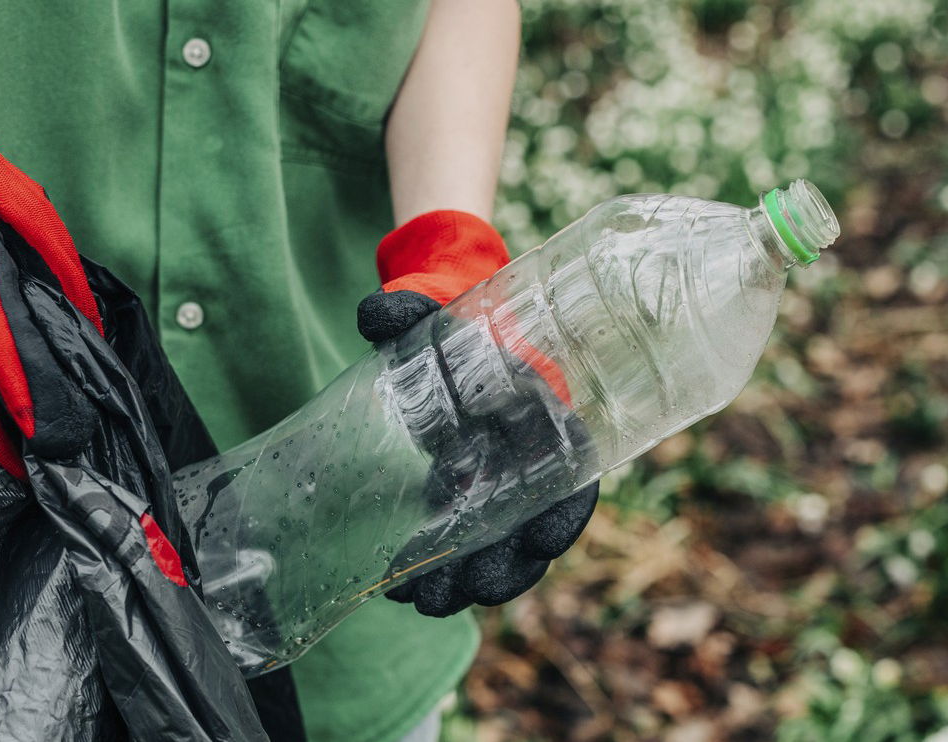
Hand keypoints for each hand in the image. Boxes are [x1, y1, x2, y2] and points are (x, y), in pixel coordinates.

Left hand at [358, 209, 599, 616]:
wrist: (440, 329)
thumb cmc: (450, 316)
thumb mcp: (433, 307)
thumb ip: (407, 309)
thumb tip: (374, 311)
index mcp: (541, 406)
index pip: (573, 465)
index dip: (566, 507)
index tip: (546, 542)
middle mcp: (530, 452)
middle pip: (536, 523)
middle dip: (510, 566)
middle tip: (472, 592)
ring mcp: (501, 477)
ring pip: (504, 544)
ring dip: (475, 581)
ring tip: (430, 606)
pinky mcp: (468, 493)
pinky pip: (466, 539)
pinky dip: (441, 566)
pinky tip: (404, 592)